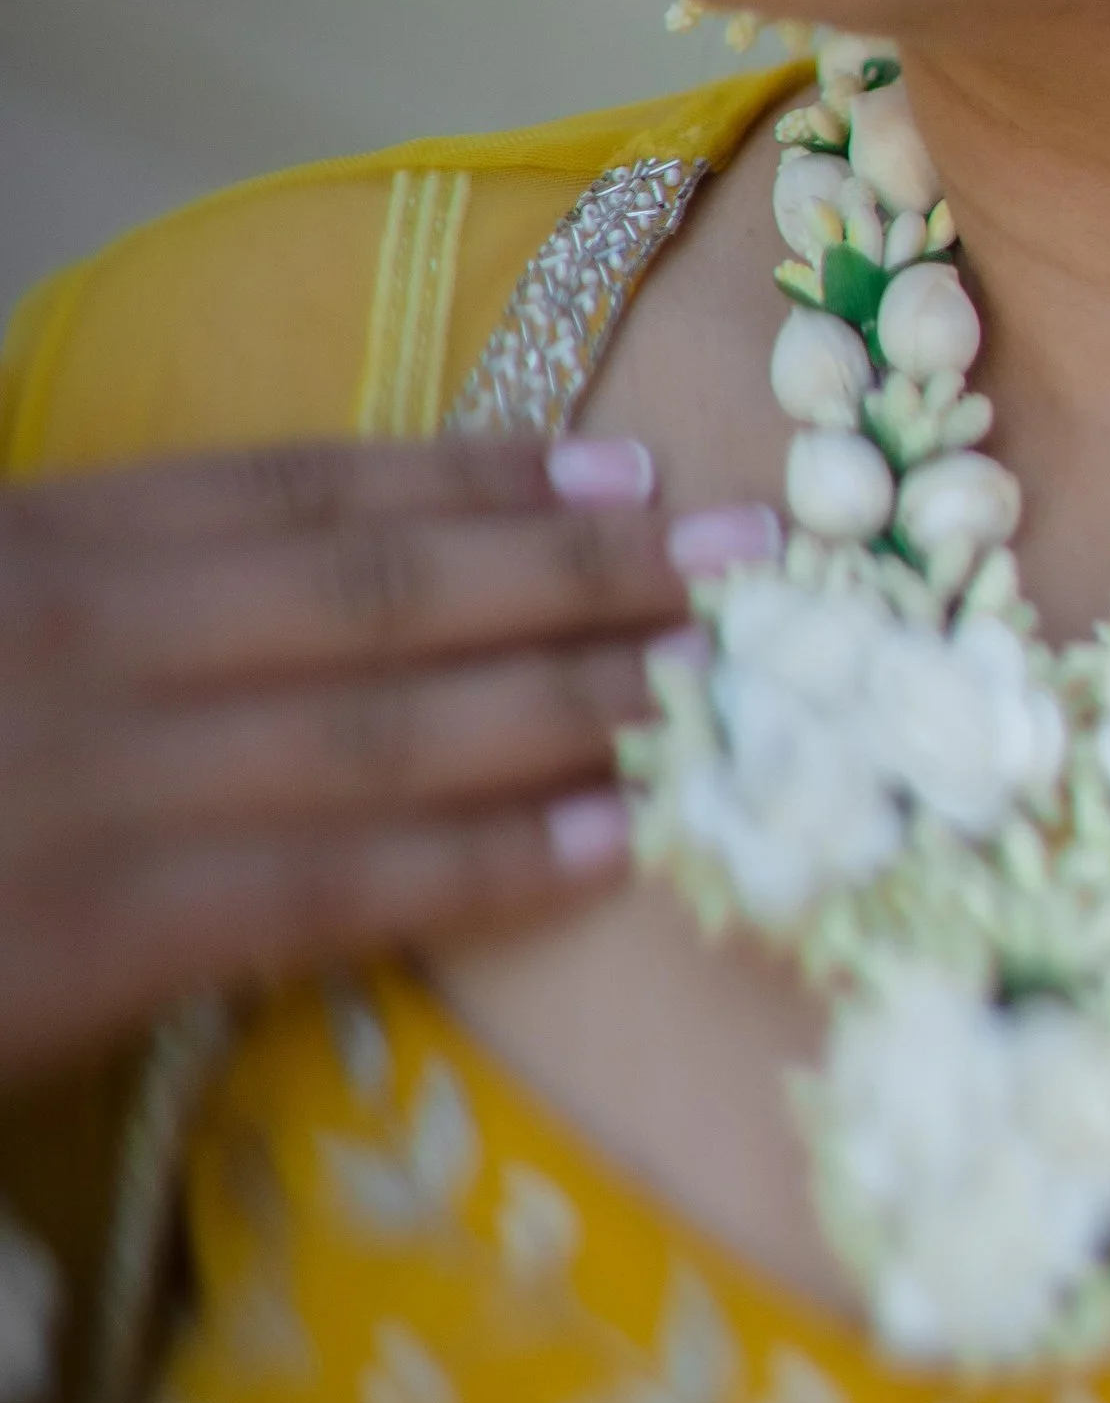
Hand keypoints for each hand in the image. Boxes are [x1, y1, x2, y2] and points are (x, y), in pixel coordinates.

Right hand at [0, 435, 762, 1082]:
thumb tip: (295, 608)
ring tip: (716, 682)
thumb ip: (115, 601)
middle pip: (390, 593)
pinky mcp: (106, 933)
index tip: (626, 469)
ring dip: (576, 697)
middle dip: (584, 569)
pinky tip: (607, 840)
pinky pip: (335, 885)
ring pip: (393, 726)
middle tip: (746, 550)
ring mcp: (105, 785)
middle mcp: (98, 637)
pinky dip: (484, 861)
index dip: (481, 478)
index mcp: (57, 544)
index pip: (306, 493)